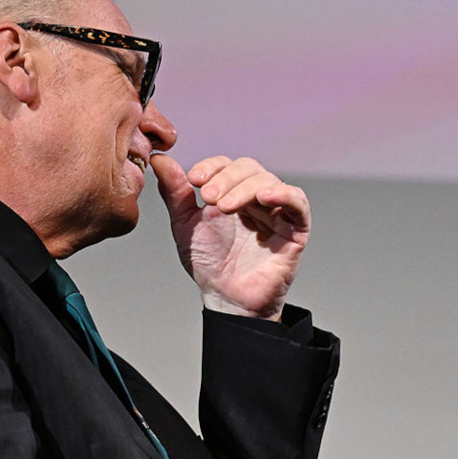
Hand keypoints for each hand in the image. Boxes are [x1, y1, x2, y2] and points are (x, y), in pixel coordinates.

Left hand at [151, 153, 309, 319]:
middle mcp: (256, 200)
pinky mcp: (296, 231)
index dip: (212, 166)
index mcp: (232, 194)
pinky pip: (298, 203)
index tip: (193, 180)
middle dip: (226, 178)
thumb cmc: (209, 265)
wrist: (226, 298)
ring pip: (269, 182)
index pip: (228, 164)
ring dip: (244, 188)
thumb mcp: (184, 224)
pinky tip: (263, 198)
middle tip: (208, 197)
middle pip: (250, 168)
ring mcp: (277, 214)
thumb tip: (159, 160)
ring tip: (224, 207)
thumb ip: (174, 192)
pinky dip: (283, 194)